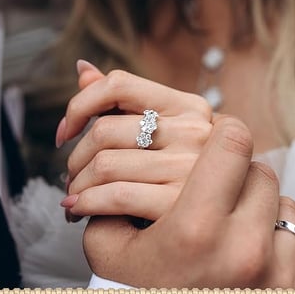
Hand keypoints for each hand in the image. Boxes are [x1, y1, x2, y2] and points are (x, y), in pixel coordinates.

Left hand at [56, 62, 212, 221]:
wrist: (228, 224)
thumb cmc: (186, 173)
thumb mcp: (165, 132)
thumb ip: (122, 100)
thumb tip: (82, 68)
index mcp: (189, 106)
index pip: (119, 84)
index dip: (80, 104)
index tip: (66, 133)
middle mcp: (195, 130)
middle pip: (105, 129)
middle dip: (75, 158)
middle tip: (71, 179)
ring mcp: (191, 167)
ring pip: (105, 164)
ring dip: (77, 186)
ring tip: (75, 199)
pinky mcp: (181, 204)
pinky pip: (115, 196)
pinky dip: (86, 204)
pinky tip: (80, 212)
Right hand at [82, 115, 294, 289]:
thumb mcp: (110, 254)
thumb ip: (113, 190)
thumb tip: (114, 127)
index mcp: (196, 231)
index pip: (231, 142)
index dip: (220, 134)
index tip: (209, 141)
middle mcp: (245, 250)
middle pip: (258, 170)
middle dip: (237, 173)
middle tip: (216, 186)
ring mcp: (279, 274)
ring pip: (280, 203)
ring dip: (256, 206)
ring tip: (228, 224)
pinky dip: (275, 241)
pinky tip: (248, 254)